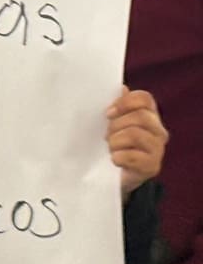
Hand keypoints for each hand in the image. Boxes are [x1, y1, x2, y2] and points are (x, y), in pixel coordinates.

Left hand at [107, 87, 167, 201]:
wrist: (114, 176)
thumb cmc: (112, 145)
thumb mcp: (111, 124)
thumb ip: (116, 107)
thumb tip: (121, 87)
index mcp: (148, 115)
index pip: (144, 98)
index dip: (125, 102)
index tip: (107, 113)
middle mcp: (158, 130)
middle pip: (139, 116)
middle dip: (116, 125)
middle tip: (106, 136)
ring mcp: (158, 149)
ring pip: (134, 134)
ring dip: (115, 141)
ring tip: (109, 148)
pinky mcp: (152, 166)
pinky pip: (132, 156)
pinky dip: (117, 157)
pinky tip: (113, 159)